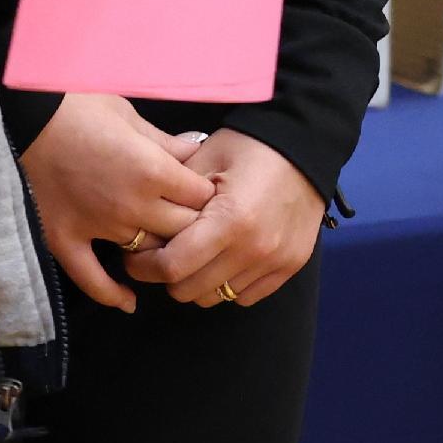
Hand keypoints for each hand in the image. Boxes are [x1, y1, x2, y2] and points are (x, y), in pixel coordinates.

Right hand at [18, 92, 218, 313]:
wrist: (26, 116)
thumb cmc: (81, 107)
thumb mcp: (131, 116)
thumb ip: (165, 143)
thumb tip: (195, 154)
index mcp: (152, 170)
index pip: (201, 198)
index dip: (207, 195)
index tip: (204, 192)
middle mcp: (130, 205)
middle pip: (181, 231)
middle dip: (192, 225)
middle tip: (191, 219)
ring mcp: (97, 226)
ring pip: (146, 253)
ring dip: (157, 250)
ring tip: (166, 247)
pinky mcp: (65, 239)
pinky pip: (91, 278)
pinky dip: (111, 294)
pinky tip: (128, 302)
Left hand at [130, 129, 325, 309]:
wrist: (307, 145)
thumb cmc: (250, 146)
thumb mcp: (205, 159)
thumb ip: (172, 197)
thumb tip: (141, 229)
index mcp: (230, 219)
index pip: (172, 267)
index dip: (144, 266)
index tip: (135, 256)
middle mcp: (254, 248)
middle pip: (189, 291)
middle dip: (168, 276)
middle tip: (165, 254)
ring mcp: (275, 261)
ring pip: (216, 297)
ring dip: (199, 281)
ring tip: (198, 255)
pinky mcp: (290, 266)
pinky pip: (245, 296)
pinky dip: (229, 284)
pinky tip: (226, 258)